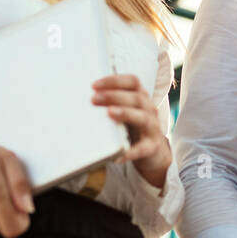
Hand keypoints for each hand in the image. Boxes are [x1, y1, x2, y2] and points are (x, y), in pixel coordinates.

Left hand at [92, 74, 171, 190]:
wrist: (153, 152)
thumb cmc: (132, 129)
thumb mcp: (124, 113)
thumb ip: (110, 104)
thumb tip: (83, 101)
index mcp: (141, 98)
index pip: (133, 82)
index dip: (115, 81)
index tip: (94, 85)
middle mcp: (149, 110)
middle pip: (136, 98)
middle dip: (114, 96)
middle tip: (94, 99)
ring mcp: (152, 128)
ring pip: (142, 118)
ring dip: (126, 113)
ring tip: (110, 113)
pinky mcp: (152, 147)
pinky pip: (142, 148)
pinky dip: (131, 151)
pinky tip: (117, 156)